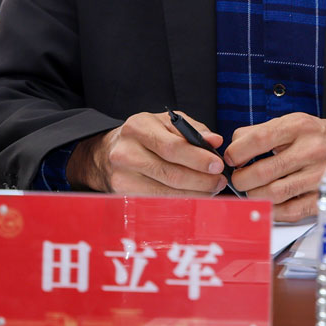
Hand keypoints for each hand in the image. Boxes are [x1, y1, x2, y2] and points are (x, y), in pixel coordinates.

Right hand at [68, 111, 227, 196]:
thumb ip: (192, 129)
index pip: (172, 147)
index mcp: (137, 128)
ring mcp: (121, 177)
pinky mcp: (123, 196)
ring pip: (165, 193)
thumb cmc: (144, 136)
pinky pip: (157, 203)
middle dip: (201, 180)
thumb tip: (214, 141)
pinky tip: (193, 197)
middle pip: (170, 174)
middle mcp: (125, 153)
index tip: (218, 164)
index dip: (198, 158)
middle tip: (219, 181)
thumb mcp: (164, 123)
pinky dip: (180, 202)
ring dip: (194, 194)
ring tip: (211, 189)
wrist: (106, 153)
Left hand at [223, 113, 325, 220]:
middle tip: (240, 179)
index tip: (231, 159)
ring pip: (273, 194)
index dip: (237, 152)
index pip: (258, 139)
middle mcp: (312, 150)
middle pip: (262, 172)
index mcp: (300, 127)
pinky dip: (273, 210)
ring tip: (254, 190)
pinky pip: (290, 211)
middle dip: (242, 179)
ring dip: (255, 195)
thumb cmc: (318, 137)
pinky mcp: (323, 197)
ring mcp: (319, 176)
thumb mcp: (294, 123)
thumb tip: (234, 145)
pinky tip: (271, 202)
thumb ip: (262, 131)